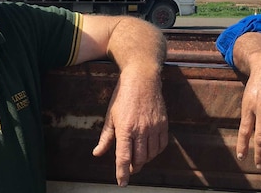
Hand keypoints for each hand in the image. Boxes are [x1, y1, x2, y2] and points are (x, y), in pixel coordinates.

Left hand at [92, 68, 168, 186]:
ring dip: (144, 160)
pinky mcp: (163, 123)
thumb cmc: (123, 95)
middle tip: (130, 168)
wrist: (142, 78)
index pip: (124, 158)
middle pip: (139, 159)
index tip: (122, 183)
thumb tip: (97, 153)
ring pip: (151, 154)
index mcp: (125, 128)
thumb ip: (106, 137)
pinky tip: (150, 149)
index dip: (122, 173)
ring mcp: (154, 126)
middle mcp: (141, 130)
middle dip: (134, 167)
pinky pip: (161, 144)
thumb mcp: (111, 115)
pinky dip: (156, 151)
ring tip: (139, 158)